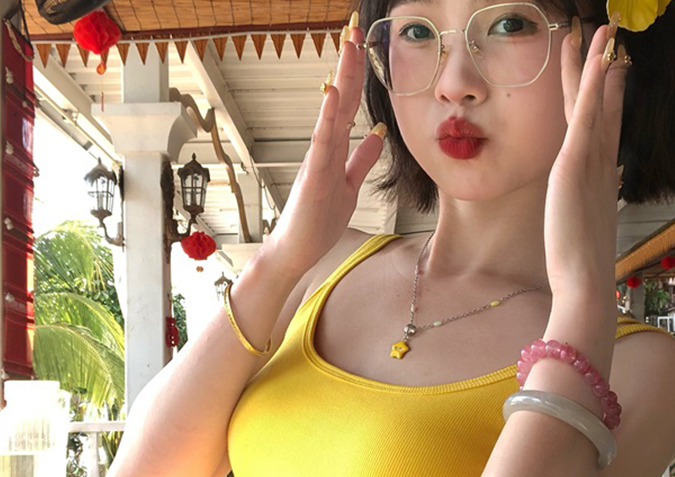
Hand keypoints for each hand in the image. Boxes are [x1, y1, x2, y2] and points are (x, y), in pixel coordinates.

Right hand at [262, 21, 385, 280]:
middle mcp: (323, 148)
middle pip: (338, 100)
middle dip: (348, 65)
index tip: (364, 46)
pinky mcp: (312, 177)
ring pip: (330, 114)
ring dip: (340, 80)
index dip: (357, 77)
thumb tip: (377, 136)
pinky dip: (327, 118)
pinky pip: (321, 143)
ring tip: (347, 48)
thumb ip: (361, 161)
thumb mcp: (348, 187)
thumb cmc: (317, 222)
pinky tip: (333, 95)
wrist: (296, 250)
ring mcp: (316, 160)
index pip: (347, 106)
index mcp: (333, 150)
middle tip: (355, 29)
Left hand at [543, 18, 629, 301]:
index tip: (608, 68)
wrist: (584, 281)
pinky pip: (584, 118)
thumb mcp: (586, 221)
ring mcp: (589, 162)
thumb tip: (599, 183)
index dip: (605, 93)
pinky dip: (592, 88)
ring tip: (598, 31)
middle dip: (599, 69)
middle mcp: (598, 162)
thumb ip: (592, 197)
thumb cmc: (581, 260)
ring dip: (595, 65)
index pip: (602, 124)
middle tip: (602, 36)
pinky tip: (598, 60)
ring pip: (593, 103)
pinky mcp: (575, 167)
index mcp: (599, 173)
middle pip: (599, 105)